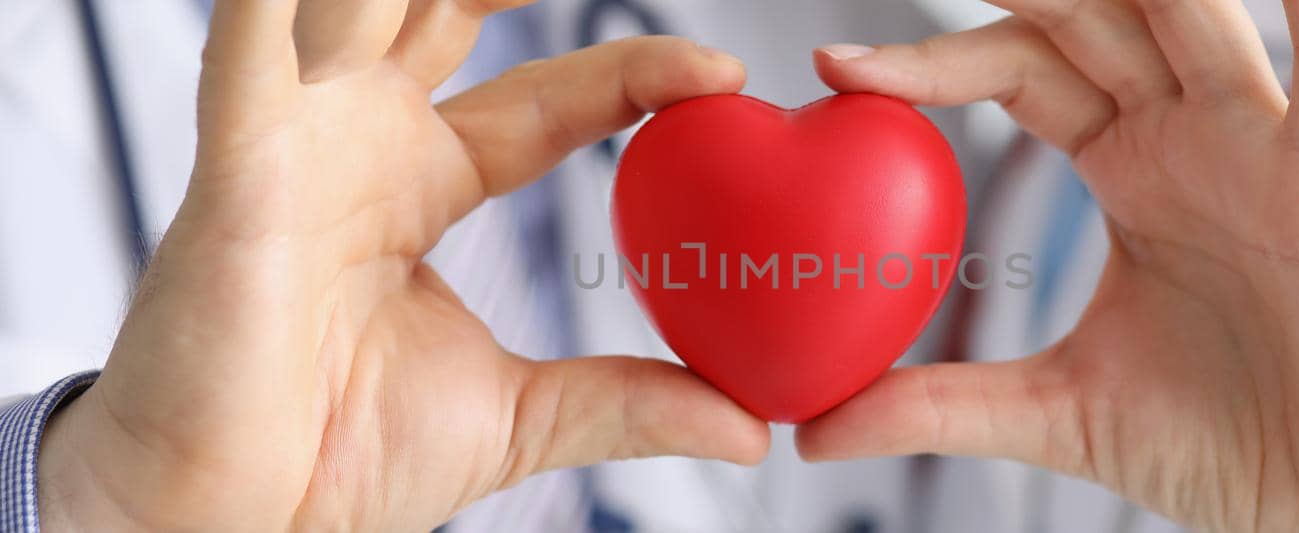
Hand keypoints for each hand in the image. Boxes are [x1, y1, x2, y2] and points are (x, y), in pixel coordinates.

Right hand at [37, 2, 766, 530]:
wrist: (233, 526)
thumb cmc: (337, 465)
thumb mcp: (518, 418)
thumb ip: (628, 405)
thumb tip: (747, 429)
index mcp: (424, 186)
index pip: (551, 99)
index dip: (634, 74)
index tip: (723, 78)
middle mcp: (363, 145)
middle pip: (449, 12)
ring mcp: (299, 143)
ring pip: (361, 3)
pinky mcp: (237, 165)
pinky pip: (257, 54)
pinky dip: (295, 10)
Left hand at [798, 1, 1298, 530]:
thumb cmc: (1218, 446)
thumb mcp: (1054, 413)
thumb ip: (939, 405)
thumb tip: (812, 431)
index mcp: (1129, 168)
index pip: (1017, 68)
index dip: (931, 58)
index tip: (831, 68)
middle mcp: (1190, 139)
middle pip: (1092, 20)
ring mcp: (1260, 153)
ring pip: (1196, 23)